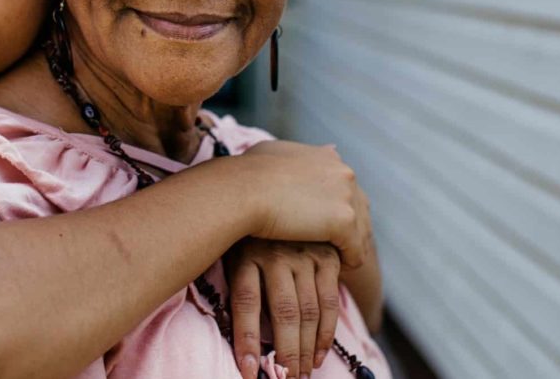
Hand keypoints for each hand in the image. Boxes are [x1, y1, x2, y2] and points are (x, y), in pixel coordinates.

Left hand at [227, 239, 341, 378]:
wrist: (269, 197)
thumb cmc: (244, 237)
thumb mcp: (230, 254)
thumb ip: (236, 287)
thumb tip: (237, 334)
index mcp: (246, 254)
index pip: (246, 302)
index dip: (246, 340)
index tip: (249, 372)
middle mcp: (276, 254)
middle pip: (283, 313)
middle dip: (285, 353)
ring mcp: (305, 255)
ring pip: (309, 311)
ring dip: (306, 349)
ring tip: (301, 375)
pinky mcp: (327, 257)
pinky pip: (330, 302)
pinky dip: (326, 333)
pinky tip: (318, 355)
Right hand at [237, 140, 370, 268]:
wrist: (243, 191)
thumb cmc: (247, 175)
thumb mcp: (271, 154)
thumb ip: (292, 156)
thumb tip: (301, 154)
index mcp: (328, 157)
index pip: (345, 186)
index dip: (335, 207)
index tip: (323, 223)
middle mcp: (343, 172)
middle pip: (359, 208)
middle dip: (349, 228)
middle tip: (336, 248)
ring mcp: (346, 196)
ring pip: (361, 231)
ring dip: (351, 247)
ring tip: (338, 263)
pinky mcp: (343, 221)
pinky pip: (356, 250)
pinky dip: (349, 262)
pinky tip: (338, 271)